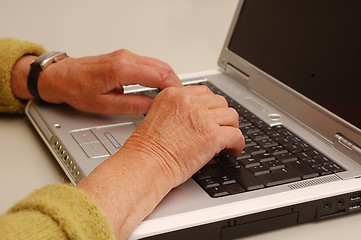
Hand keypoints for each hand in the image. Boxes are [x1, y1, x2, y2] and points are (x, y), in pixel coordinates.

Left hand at [11, 49, 181, 114]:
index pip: (159, 75)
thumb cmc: (78, 89)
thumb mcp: (106, 105)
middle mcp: (126, 58)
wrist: (63, 77)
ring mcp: (126, 55)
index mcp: (121, 69)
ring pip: (158, 63)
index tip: (180, 99)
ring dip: (168, 78)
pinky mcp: (125, 57)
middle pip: (163, 67)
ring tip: (171, 96)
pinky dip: (159, 74)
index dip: (174, 88)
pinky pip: (150, 63)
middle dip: (175, 83)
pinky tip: (160, 86)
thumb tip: (154, 106)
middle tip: (180, 99)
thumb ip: (133, 105)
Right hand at [124, 85, 244, 185]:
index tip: (213, 116)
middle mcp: (188, 102)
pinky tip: (233, 150)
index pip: (204, 92)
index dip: (211, 106)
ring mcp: (202, 117)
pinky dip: (238, 144)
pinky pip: (236, 135)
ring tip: (228, 140)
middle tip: (222, 128)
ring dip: (232, 128)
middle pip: (220, 102)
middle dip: (222, 116)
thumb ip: (177, 110)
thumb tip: (197, 115)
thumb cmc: (147, 149)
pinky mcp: (212, 135)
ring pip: (231, 116)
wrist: (146, 164)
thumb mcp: (158, 117)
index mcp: (174, 95)